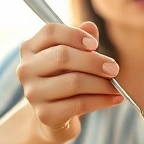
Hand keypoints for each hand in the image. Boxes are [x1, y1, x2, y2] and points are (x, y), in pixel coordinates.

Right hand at [16, 21, 122, 142]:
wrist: (55, 116)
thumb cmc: (65, 79)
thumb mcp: (74, 58)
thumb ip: (81, 42)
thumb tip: (91, 26)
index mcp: (30, 48)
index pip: (50, 32)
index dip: (75, 35)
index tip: (95, 44)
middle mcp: (26, 69)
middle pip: (63, 56)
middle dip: (94, 62)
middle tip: (114, 69)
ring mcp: (33, 93)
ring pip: (74, 82)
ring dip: (101, 84)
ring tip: (117, 87)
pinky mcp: (45, 114)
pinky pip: (79, 104)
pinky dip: (101, 101)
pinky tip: (115, 99)